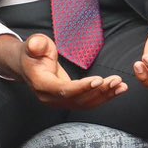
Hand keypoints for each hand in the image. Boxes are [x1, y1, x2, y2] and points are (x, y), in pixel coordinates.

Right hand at [0, 33, 125, 108]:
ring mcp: (59, 102)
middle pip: (78, 99)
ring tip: (121, 86)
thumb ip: (35, 45)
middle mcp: (50, 98)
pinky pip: (88, 102)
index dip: (81, 87)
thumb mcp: (33, 44)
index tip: (98, 81)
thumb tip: (36, 45)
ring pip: (85, 104)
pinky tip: (118, 90)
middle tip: (115, 80)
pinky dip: (104, 97)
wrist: (27, 65)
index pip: (63, 90)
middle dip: (99, 91)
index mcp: (42, 84)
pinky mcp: (68, 101)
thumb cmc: (32, 54)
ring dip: (105, 96)